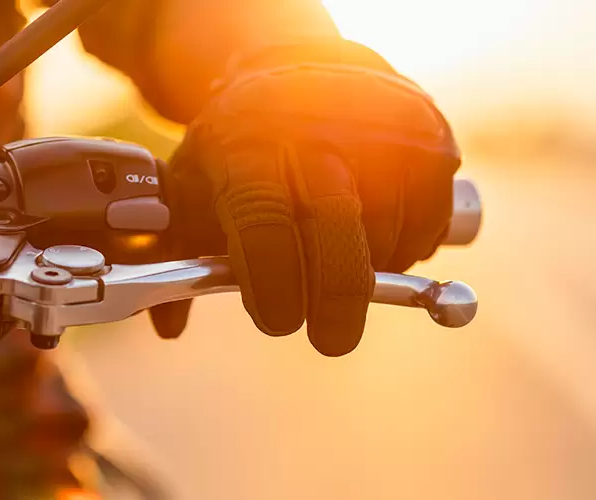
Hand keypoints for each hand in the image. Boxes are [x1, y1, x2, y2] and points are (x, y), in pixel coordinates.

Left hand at [149, 40, 459, 355]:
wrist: (303, 67)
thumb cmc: (241, 143)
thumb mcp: (194, 181)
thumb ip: (177, 252)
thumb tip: (166, 325)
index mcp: (250, 145)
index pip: (265, 224)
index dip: (273, 284)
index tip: (277, 323)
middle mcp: (319, 132)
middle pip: (336, 232)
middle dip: (334, 301)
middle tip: (331, 339)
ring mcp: (381, 132)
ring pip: (387, 235)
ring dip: (369, 272)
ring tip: (342, 266)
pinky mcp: (429, 140)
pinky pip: (428, 223)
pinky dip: (407, 249)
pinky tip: (377, 239)